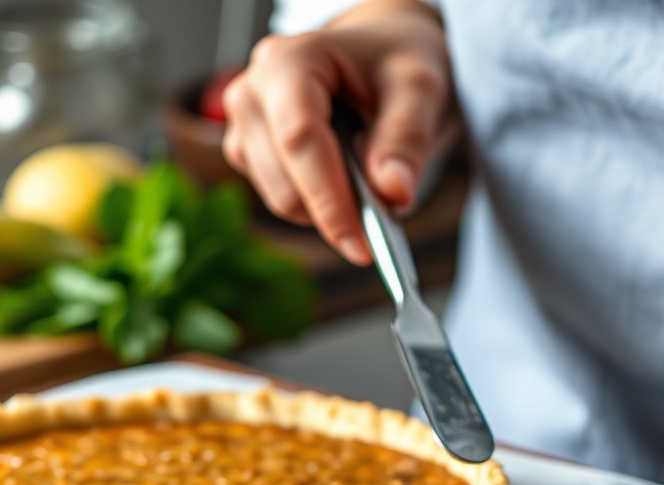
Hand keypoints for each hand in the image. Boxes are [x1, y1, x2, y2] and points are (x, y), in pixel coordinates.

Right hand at [221, 0, 454, 264]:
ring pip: (281, 201)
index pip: (299, 141)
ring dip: (329, 210)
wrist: (376, 60)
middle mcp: (252, 92)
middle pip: (284, 184)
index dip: (329, 200)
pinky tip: (345, 184)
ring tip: (368, 182)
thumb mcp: (419, 87)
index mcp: (287, 62)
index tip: (362, 245)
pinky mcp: (249, 155)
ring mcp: (245, 127)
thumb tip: (394, 192)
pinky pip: (282, 203)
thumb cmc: (391, 65)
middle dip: (336, 212)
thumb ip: (408, 138)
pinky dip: (318, 209)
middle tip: (386, 214)